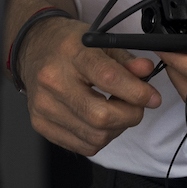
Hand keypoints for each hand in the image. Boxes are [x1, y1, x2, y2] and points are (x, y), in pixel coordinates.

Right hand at [17, 15, 161, 155]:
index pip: (108, 77)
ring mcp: (44, 105)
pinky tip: (99, 121)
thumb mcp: (99, 41)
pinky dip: (100, 138)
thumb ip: (125, 59)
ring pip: (95, 136)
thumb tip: (146, 71)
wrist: (34, 48)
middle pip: (101, 116)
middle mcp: (53, 81)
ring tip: (116, 110)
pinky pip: (82, 146)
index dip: (137, 92)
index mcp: (70, 53)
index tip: (152, 97)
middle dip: (130, 115)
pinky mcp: (41, 124)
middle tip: (137, 106)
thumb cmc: (67, 44)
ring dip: (117, 128)